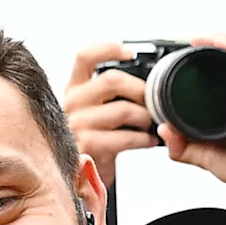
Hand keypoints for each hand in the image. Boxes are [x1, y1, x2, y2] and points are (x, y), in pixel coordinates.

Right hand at [62, 43, 159, 194]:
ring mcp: (77, 124)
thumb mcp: (95, 109)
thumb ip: (110, 91)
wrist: (82, 175)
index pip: (85, 56)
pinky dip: (143, 140)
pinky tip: (149, 141)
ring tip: (152, 124)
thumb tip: (149, 78)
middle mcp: (71, 102)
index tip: (131, 53)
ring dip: (146, 117)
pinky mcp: (87, 146)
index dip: (108, 49)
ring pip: (123, 110)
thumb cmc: (96, 139)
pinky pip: (125, 137)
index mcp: (75, 87)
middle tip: (154, 100)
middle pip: (112, 79)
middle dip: (141, 89)